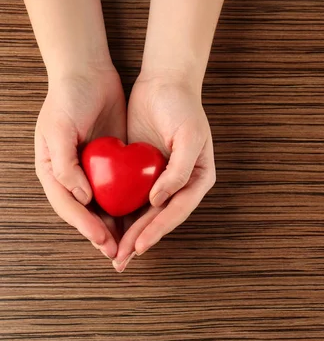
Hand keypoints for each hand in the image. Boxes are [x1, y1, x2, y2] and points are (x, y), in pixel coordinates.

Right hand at [35, 68, 125, 258]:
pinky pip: (121, 190)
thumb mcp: (58, 128)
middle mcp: (72, 176)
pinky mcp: (111, 163)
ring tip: (132, 246)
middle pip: (87, 213)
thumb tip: (79, 195)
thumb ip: (64, 163)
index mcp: (53, 171)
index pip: (70, 207)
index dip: (86, 226)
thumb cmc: (68, 98)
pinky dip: (129, 205)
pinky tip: (143, 217)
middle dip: (103, 236)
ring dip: (118, 227)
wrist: (89, 73)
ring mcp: (92, 170)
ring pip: (105, 206)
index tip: (104, 241)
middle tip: (120, 255)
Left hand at [113, 73, 215, 271]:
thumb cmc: (182, 106)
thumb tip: (160, 201)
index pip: (176, 210)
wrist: (164, 81)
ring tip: (114, 254)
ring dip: (130, 233)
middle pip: (160, 218)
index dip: (158, 229)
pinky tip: (108, 225)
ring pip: (145, 213)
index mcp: (197, 178)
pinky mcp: (144, 172)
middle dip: (140, 239)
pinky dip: (121, 213)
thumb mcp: (189, 136)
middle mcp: (181, 183)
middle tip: (121, 259)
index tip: (138, 245)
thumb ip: (179, 171)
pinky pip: (132, 197)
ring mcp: (162, 179)